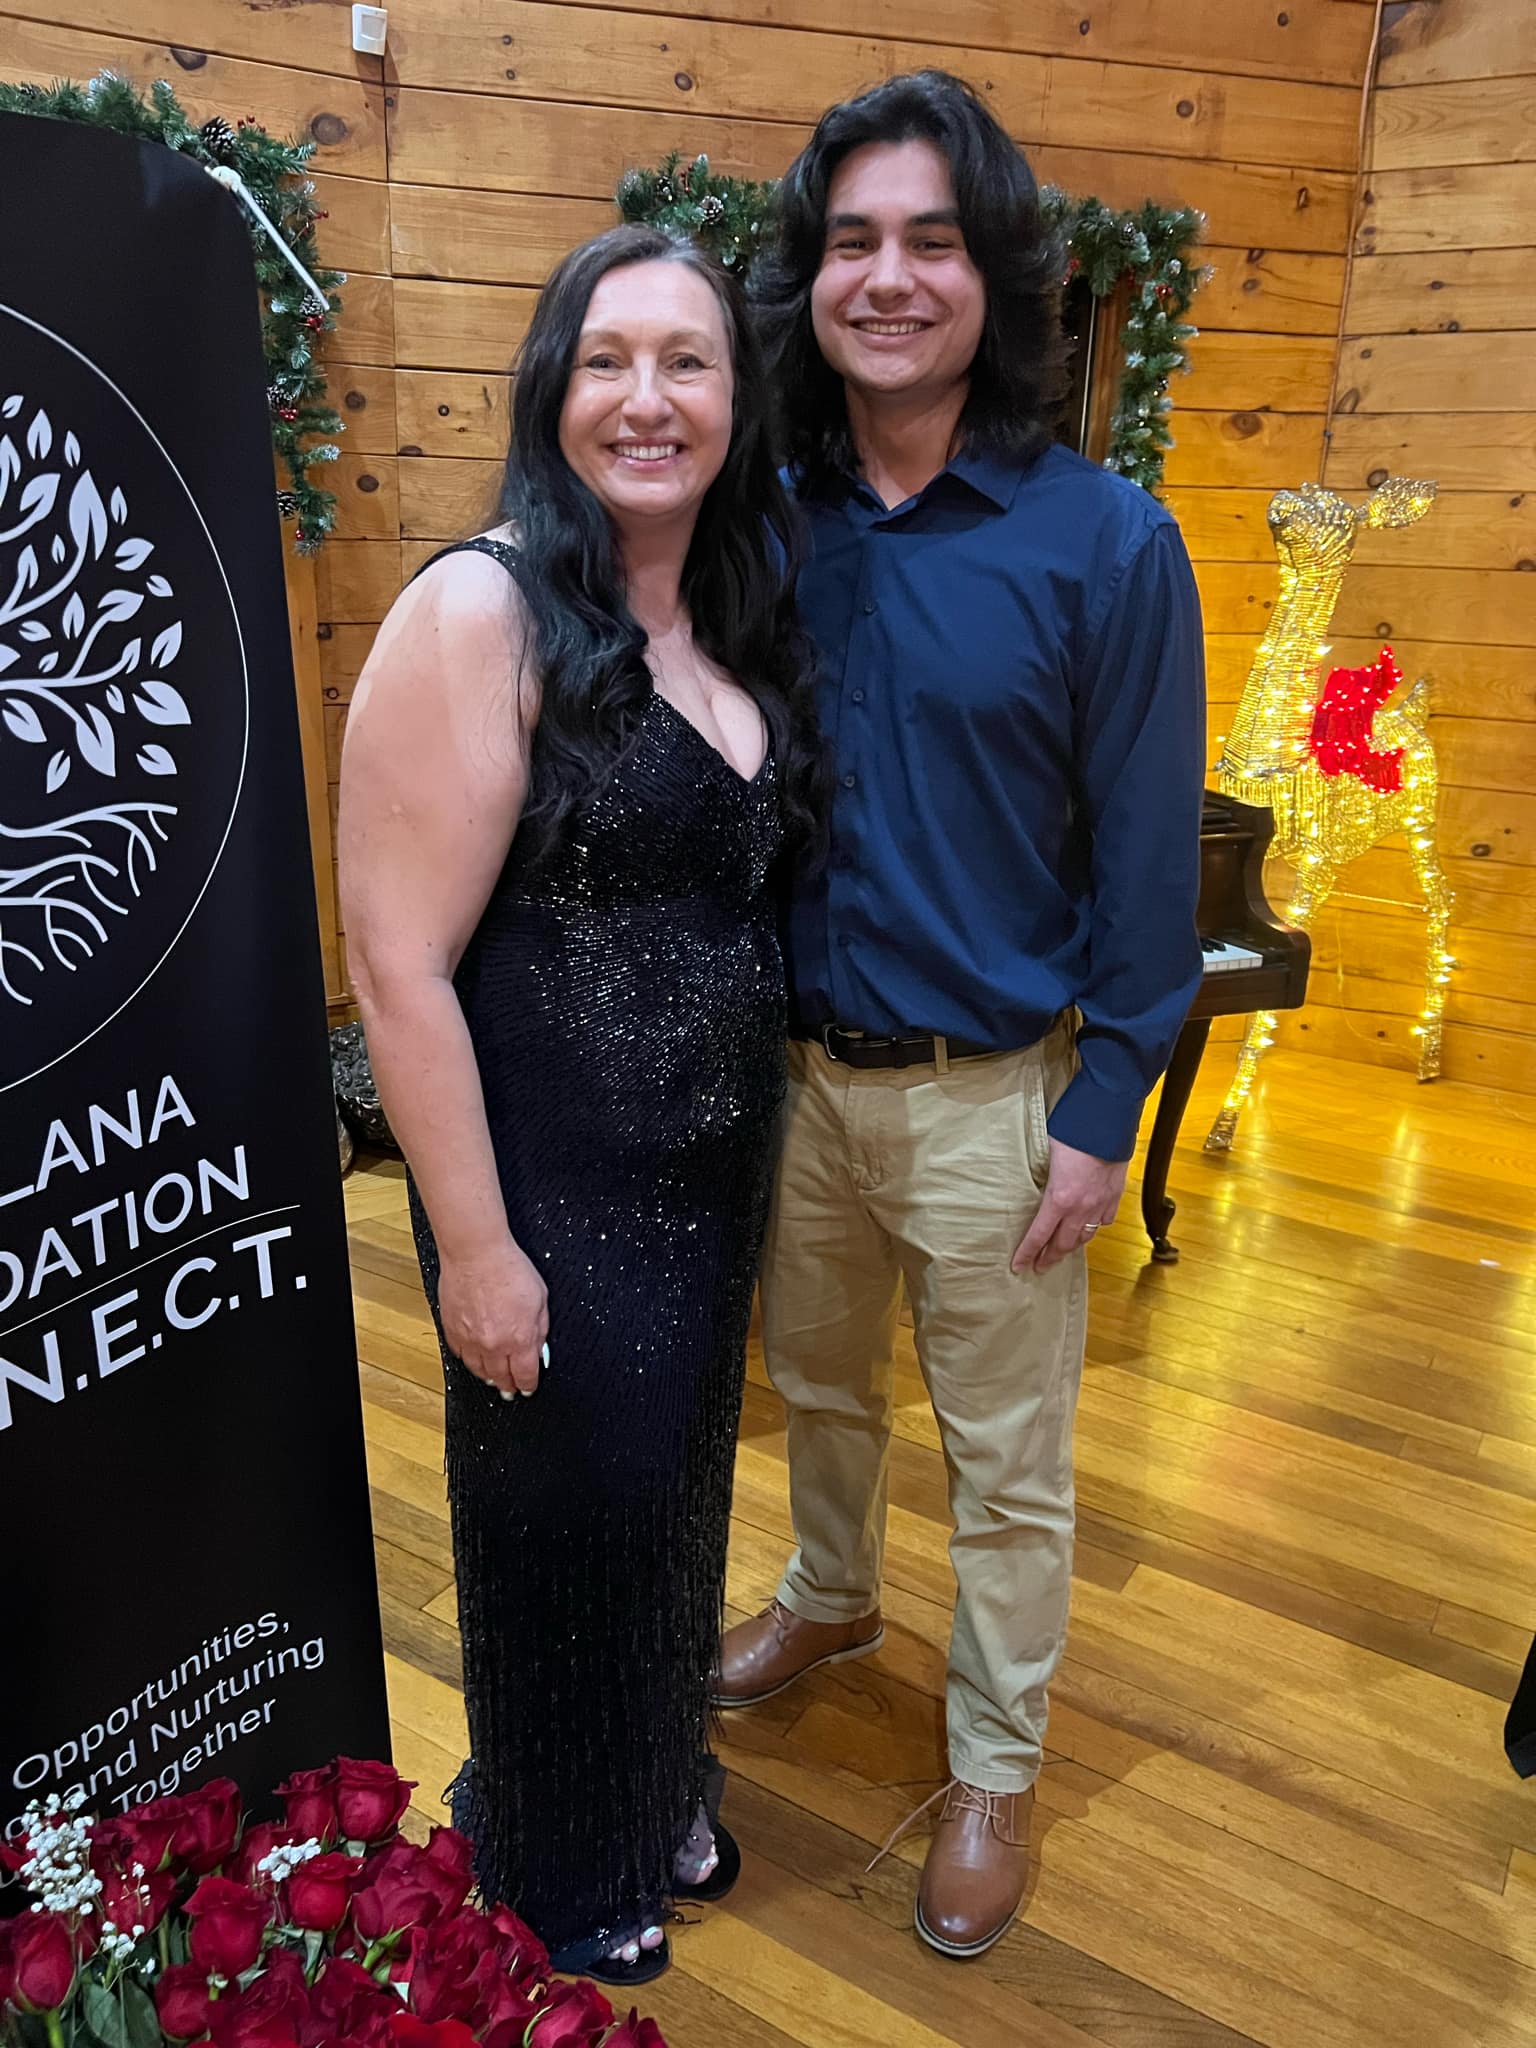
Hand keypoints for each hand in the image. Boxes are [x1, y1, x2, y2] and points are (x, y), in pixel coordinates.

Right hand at [438, 1237, 548, 1396]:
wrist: (476, 1254)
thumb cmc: (510, 1269)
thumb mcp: (540, 1298)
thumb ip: (540, 1328)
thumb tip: (538, 1347)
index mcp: (520, 1339)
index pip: (525, 1375)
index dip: (528, 1384)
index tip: (528, 1388)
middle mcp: (494, 1345)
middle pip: (501, 1378)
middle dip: (508, 1386)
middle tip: (510, 1391)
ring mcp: (470, 1340)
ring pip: (479, 1370)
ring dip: (488, 1377)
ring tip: (493, 1381)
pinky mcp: (452, 1330)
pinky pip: (461, 1355)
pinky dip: (469, 1360)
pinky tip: (475, 1360)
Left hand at [1012, 1139, 1126, 1273]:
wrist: (1108, 1121)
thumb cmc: (1074, 1131)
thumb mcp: (1045, 1153)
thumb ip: (1040, 1173)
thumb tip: (1030, 1179)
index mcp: (1059, 1198)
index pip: (1039, 1235)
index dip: (1027, 1253)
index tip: (1019, 1266)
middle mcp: (1081, 1207)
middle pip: (1063, 1243)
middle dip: (1049, 1258)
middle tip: (1039, 1267)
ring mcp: (1100, 1203)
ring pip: (1085, 1236)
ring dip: (1071, 1247)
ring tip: (1060, 1253)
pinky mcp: (1115, 1196)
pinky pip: (1104, 1221)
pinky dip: (1094, 1228)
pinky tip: (1089, 1228)